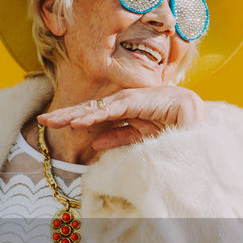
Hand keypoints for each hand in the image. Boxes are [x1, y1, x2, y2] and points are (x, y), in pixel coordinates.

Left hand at [37, 86, 206, 150]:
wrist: (201, 125)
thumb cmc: (176, 131)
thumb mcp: (142, 140)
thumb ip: (120, 139)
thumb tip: (95, 143)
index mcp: (127, 112)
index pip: (95, 115)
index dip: (73, 118)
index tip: (51, 125)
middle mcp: (126, 103)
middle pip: (91, 108)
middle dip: (66, 115)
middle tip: (41, 121)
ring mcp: (132, 100)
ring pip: (97, 108)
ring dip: (74, 115)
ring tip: (52, 121)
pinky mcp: (140, 101)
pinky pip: (112, 109)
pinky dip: (95, 115)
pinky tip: (78, 121)